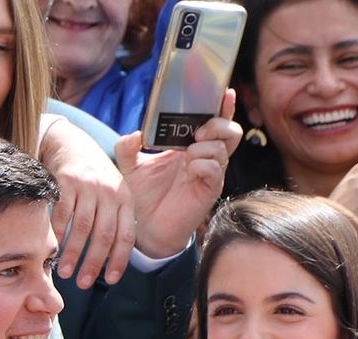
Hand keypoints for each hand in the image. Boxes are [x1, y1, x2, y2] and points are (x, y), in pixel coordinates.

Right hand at [40, 118, 136, 288]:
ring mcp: (88, 186)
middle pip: (104, 235)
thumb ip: (116, 221)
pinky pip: (62, 213)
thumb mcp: (113, 193)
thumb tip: (112, 260)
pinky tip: (53, 249)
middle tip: (84, 283)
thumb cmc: (94, 179)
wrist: (72, 144)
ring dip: (73, 254)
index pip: (126, 236)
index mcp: (125, 199)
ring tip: (65, 273)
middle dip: (93, 263)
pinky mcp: (66, 180)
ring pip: (82, 228)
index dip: (119, 260)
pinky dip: (57, 234)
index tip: (110, 280)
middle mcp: (109, 192)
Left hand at [116, 90, 241, 259]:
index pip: (214, 121)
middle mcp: (203, 157)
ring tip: (186, 155)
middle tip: (198, 131)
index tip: (225, 92)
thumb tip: (135, 134)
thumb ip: (127, 146)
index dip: (223, 106)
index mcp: (189, 145)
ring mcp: (208, 174)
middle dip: (219, 124)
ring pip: (222, 149)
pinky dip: (202, 165)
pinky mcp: (208, 191)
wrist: (143, 227)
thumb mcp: (130, 165)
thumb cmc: (142, 195)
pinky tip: (189, 171)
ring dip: (205, 146)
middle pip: (230, 132)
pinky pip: (215, 170)